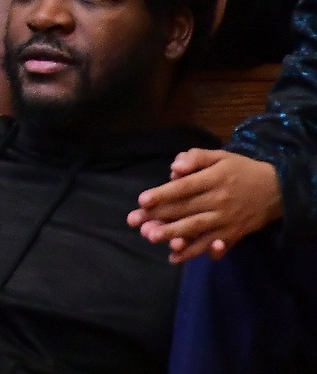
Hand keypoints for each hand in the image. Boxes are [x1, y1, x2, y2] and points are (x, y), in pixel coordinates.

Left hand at [128, 149, 281, 262]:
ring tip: (151, 237)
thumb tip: (175, 167)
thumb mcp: (220, 156)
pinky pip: (211, 245)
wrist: (278, 190)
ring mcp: (226, 220)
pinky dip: (195, 252)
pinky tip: (175, 257)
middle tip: (134, 222)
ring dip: (173, 235)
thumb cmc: (241, 170)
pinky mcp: (232, 234)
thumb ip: (196, 157)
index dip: (163, 194)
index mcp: (214, 180)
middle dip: (158, 216)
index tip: (142, 200)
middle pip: (185, 209)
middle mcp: (219, 201)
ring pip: (196, 229)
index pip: (185, 188)